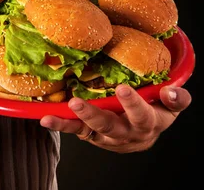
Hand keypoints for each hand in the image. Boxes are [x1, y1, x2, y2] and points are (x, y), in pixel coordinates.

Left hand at [39, 84, 191, 152]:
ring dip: (72, 120)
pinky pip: (75, 129)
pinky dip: (60, 124)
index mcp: (149, 122)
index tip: (123, 88)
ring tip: (54, 113)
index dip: (134, 104)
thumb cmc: (156, 110)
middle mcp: (126, 132)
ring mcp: (106, 135)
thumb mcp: (171, 105)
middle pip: (110, 126)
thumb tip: (171, 91)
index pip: (144, 114)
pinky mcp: (91, 134)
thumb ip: (176, 99)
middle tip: (77, 102)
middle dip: (93, 114)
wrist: (144, 134)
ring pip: (89, 130)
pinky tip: (46, 119)